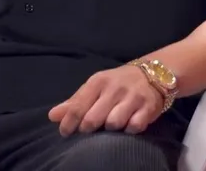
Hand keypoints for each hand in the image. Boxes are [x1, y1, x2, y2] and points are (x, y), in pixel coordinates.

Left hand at [48, 65, 164, 135]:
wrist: (154, 72)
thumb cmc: (117, 84)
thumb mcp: (95, 87)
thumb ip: (74, 102)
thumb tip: (52, 116)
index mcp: (98, 82)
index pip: (77, 107)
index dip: (68, 124)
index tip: (65, 132)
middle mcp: (115, 88)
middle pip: (92, 119)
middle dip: (88, 128)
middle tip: (91, 129)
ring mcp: (133, 97)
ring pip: (113, 124)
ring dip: (110, 129)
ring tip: (111, 124)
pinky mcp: (149, 107)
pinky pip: (134, 126)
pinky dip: (129, 129)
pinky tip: (128, 124)